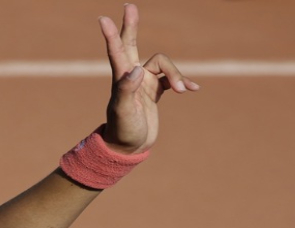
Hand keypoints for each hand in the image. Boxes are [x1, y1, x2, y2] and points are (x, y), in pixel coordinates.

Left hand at [99, 4, 198, 153]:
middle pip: (132, 44)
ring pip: (164, 64)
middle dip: (132, 26)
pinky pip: (173, 79)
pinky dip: (183, 82)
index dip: (112, 35)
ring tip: (183, 90)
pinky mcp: (156, 90)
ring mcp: (145, 82)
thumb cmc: (123, 130)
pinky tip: (192, 89)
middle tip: (129, 6)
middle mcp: (132, 76)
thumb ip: (128, 90)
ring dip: (176, 74)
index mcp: (121, 79)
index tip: (103, 19)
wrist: (128, 147)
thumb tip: (137, 69)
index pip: (116, 52)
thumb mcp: (124, 112)